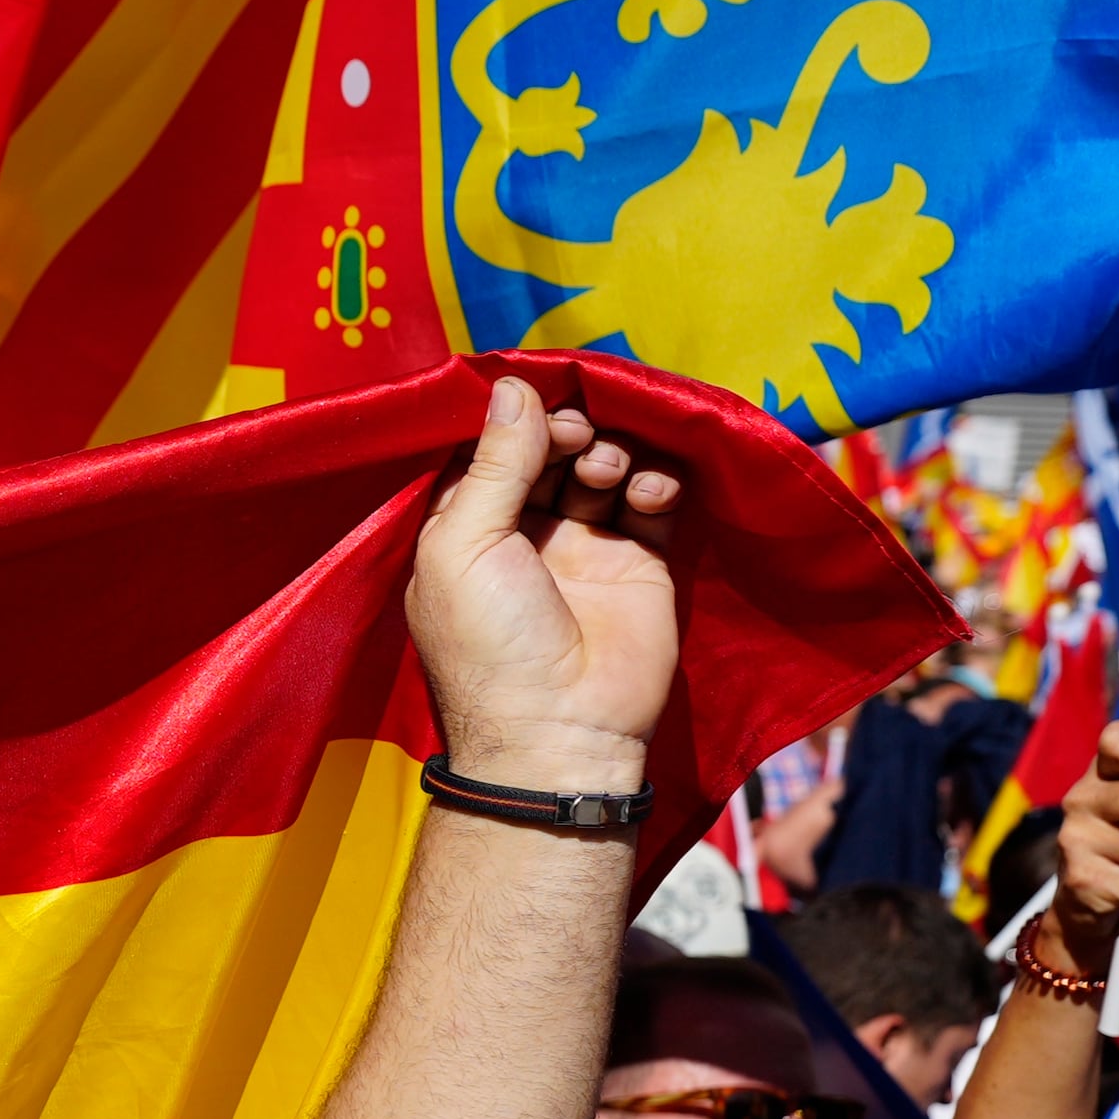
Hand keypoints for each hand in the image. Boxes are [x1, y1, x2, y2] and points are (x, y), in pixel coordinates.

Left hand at [407, 378, 682, 794]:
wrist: (559, 733)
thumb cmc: (490, 642)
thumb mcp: (465, 545)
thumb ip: (495, 464)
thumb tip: (512, 386)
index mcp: (466, 531)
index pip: (491, 452)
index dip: (514, 421)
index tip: (535, 401)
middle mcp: (523, 535)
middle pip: (548, 453)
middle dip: (564, 430)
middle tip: (575, 434)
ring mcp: (583, 548)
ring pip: (601, 469)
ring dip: (607, 453)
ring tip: (605, 470)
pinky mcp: (638, 563)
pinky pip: (650, 502)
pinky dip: (653, 484)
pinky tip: (647, 492)